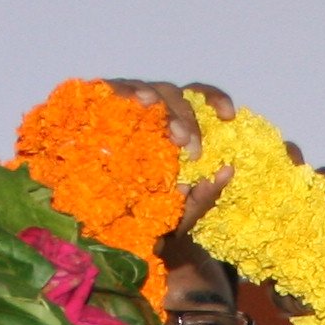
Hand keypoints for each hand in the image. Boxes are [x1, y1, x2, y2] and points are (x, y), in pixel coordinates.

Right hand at [99, 79, 236, 227]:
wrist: (108, 236)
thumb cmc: (150, 219)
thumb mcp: (181, 214)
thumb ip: (205, 197)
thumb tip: (227, 171)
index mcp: (177, 128)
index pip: (199, 100)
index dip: (214, 99)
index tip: (228, 117)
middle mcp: (153, 114)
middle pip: (172, 94)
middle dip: (182, 115)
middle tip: (187, 144)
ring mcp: (125, 112)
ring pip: (141, 88)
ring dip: (149, 95)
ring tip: (148, 104)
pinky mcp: (97, 114)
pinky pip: (106, 94)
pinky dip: (116, 92)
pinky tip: (122, 100)